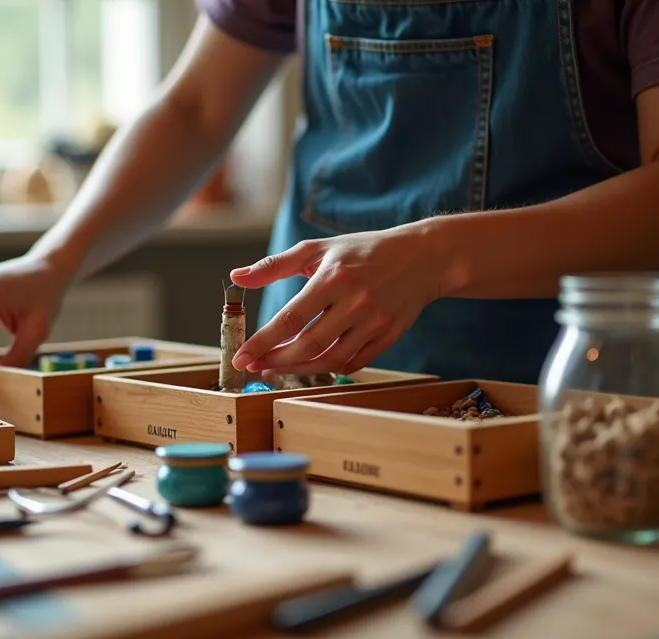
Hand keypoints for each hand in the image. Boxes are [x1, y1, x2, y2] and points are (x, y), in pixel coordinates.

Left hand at [229, 221, 446, 375]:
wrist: (422, 257)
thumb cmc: (362, 251)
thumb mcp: (316, 249)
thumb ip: (274, 266)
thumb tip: (236, 276)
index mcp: (333, 277)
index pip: (290, 318)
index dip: (262, 342)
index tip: (241, 357)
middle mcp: (355, 302)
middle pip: (308, 345)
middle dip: (276, 361)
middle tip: (255, 366)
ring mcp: (374, 321)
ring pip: (330, 359)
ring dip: (300, 369)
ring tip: (278, 367)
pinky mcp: (389, 335)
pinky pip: (355, 362)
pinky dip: (331, 368)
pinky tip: (313, 364)